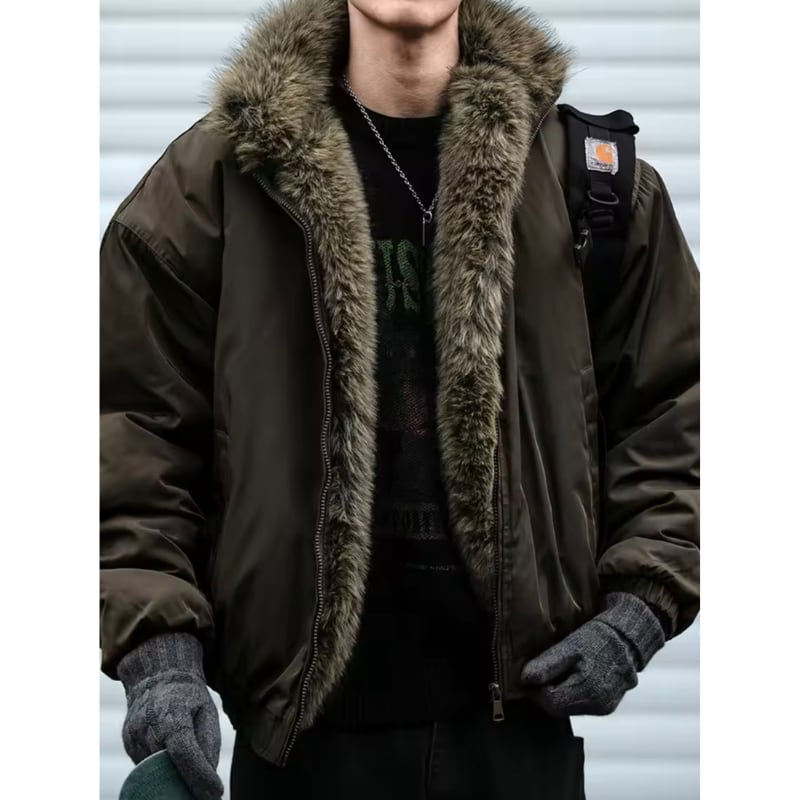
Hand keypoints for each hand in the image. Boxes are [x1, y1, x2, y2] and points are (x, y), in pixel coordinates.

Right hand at [118, 633, 223, 799]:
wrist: (158, 676)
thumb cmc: (189, 696)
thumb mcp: (207, 712)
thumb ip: (208, 744)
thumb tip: (210, 780)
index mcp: (172, 713)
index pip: (184, 752)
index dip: (199, 776)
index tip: (215, 794)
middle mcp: (148, 725)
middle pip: (166, 767)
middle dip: (184, 785)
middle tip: (202, 793)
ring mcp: (134, 735)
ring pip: (154, 770)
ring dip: (171, 777)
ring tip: (189, 777)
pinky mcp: (128, 743)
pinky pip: (145, 766)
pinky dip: (159, 769)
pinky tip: (170, 761)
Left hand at [520, 592, 664, 715]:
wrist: (628, 637)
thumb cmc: (598, 638)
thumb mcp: (570, 646)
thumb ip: (547, 665)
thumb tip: (524, 680)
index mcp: (588, 691)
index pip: (550, 703)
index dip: (536, 690)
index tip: (531, 675)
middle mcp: (597, 706)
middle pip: (558, 709)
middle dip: (546, 693)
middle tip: (541, 673)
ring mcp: (604, 708)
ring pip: (568, 708)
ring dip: (558, 694)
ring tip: (557, 672)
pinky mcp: (607, 706)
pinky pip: (581, 706)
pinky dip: (571, 695)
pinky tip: (571, 678)